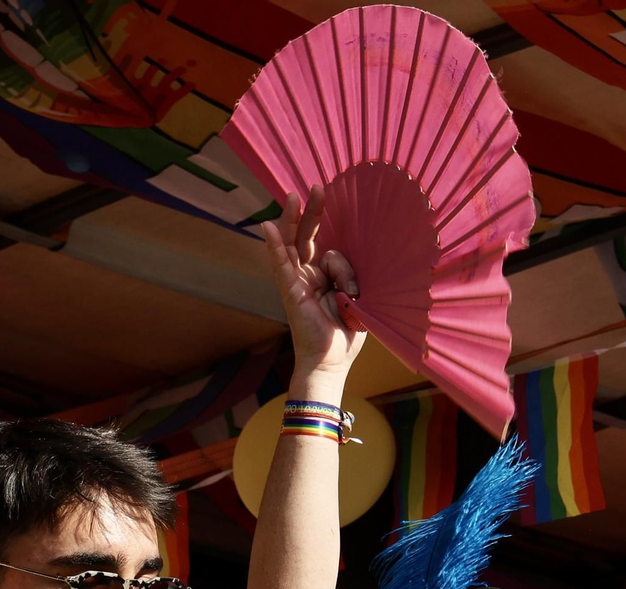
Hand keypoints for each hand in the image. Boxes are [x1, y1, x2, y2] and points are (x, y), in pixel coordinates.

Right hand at [261, 187, 365, 385]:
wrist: (331, 362)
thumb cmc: (345, 336)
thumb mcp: (357, 300)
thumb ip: (352, 279)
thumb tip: (347, 269)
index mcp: (325, 278)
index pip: (325, 246)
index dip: (327, 226)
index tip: (331, 200)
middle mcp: (308, 277)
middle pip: (306, 237)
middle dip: (311, 213)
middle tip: (316, 188)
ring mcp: (296, 283)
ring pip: (293, 245)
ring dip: (292, 220)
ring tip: (293, 197)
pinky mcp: (290, 292)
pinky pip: (280, 264)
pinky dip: (275, 246)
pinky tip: (268, 228)